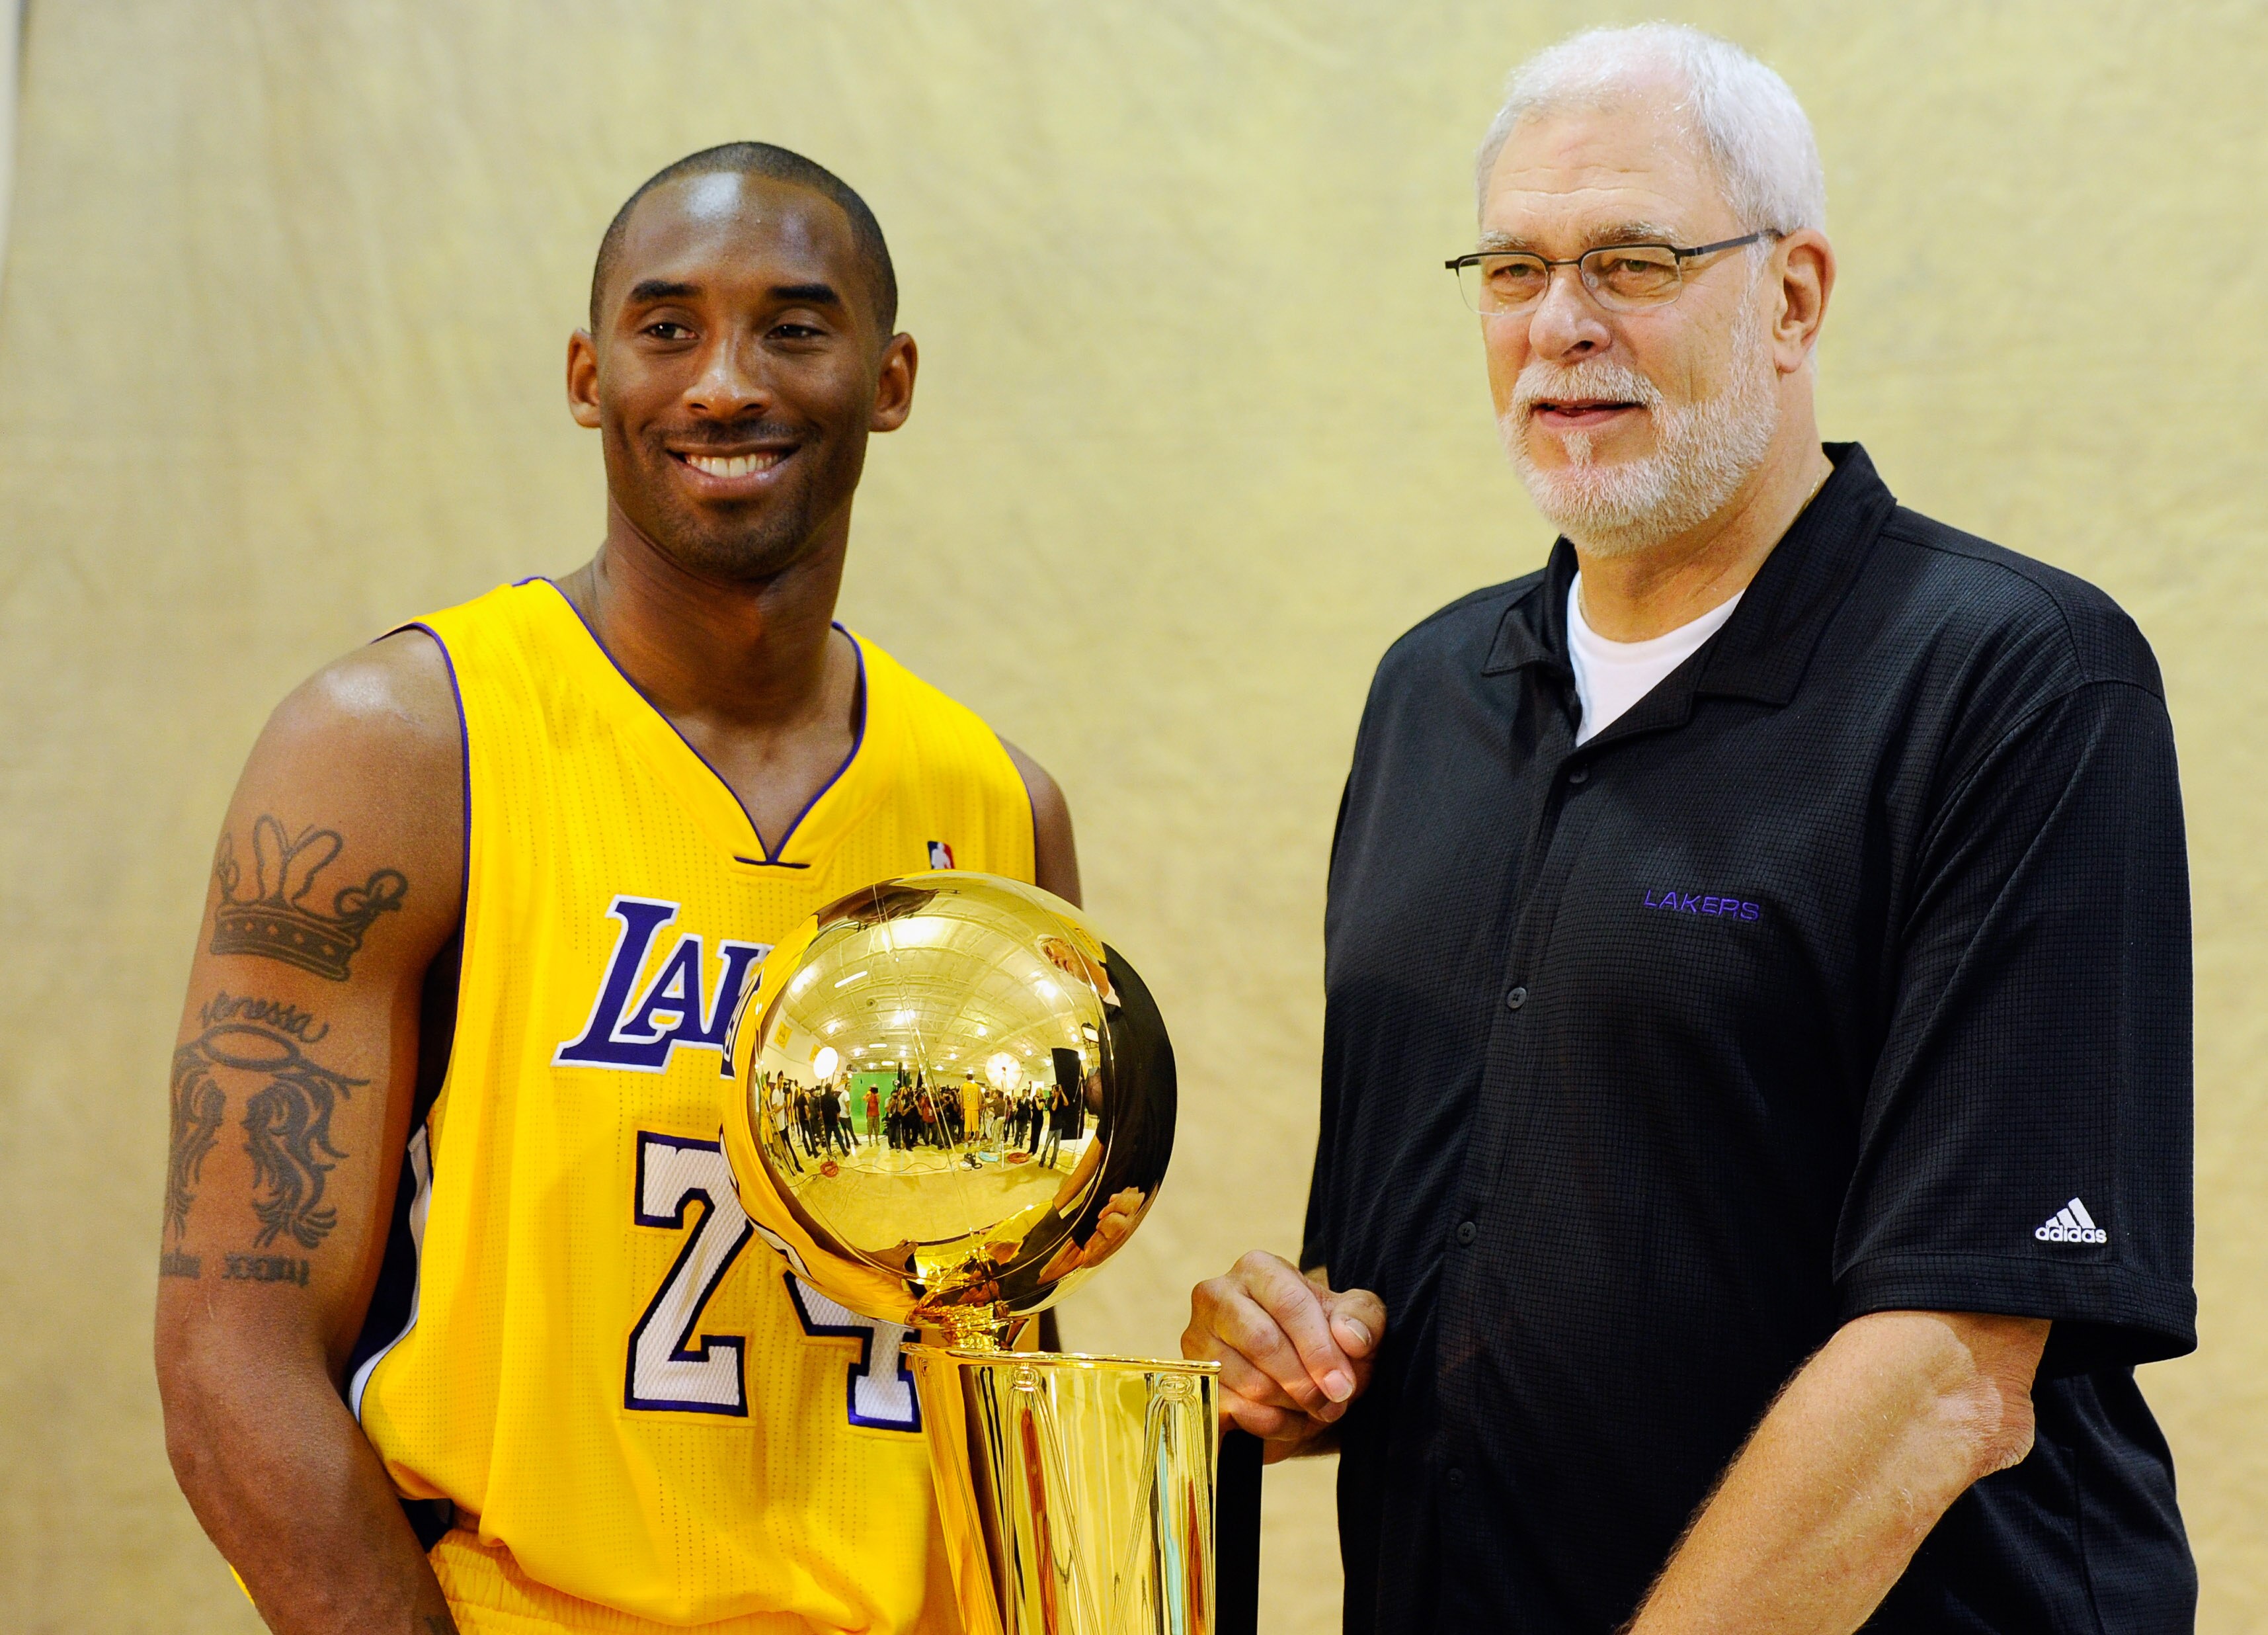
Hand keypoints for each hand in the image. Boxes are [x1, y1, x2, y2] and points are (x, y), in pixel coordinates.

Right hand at [1182, 1251, 1383, 1457]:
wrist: (1297, 1371)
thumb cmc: (1327, 1335)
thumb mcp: (1358, 1318)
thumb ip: (1362, 1319)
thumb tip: (1350, 1337)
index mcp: (1258, 1269)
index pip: (1289, 1304)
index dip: (1319, 1349)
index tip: (1343, 1386)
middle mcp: (1218, 1296)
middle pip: (1263, 1342)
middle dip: (1305, 1382)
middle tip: (1334, 1403)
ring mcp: (1197, 1339)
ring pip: (1249, 1382)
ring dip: (1292, 1406)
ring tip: (1315, 1408)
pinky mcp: (1192, 1380)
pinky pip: (1232, 1411)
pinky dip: (1271, 1424)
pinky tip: (1290, 1419)